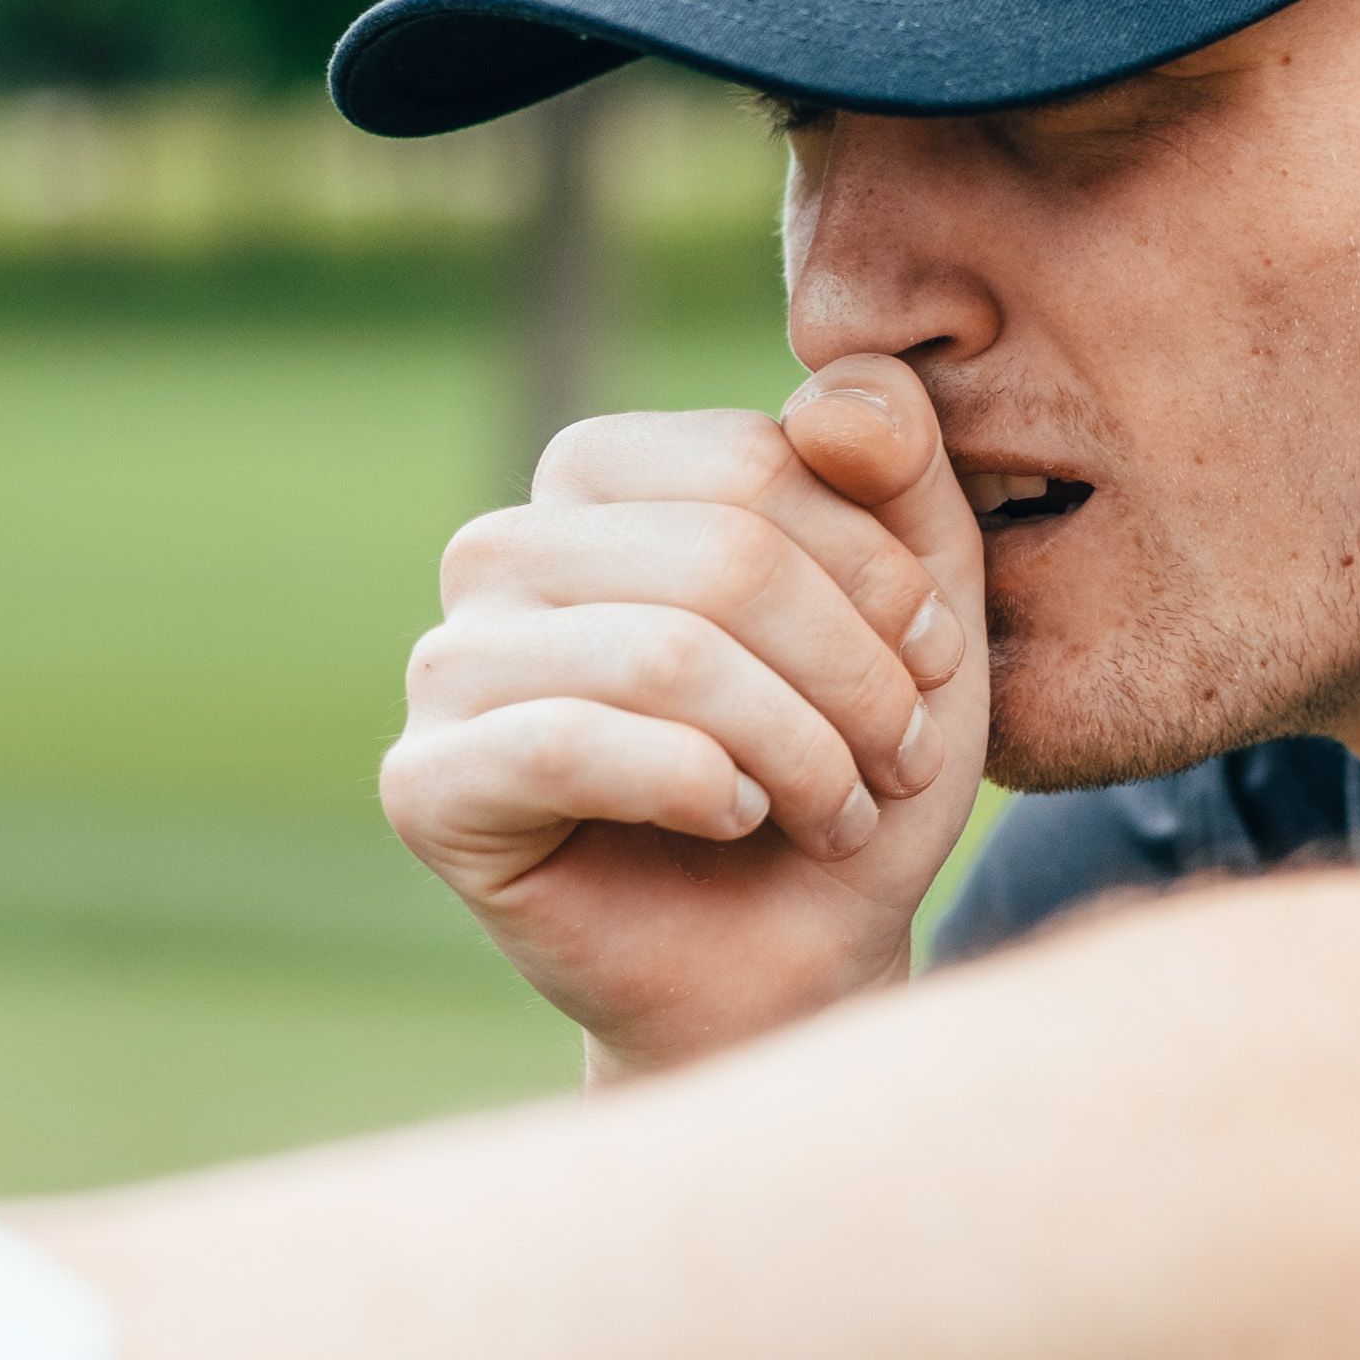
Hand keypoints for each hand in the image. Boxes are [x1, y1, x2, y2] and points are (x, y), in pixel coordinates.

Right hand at [381, 364, 985, 1068]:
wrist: (797, 963)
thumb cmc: (854, 773)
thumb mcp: (923, 609)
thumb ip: (904, 472)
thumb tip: (834, 395)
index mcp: (601, 478)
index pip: (758, 462)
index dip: (880, 573)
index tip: (934, 664)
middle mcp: (502, 550)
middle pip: (722, 557)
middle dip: (853, 676)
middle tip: (901, 759)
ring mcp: (448, 665)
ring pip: (664, 654)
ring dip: (798, 749)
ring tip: (840, 810)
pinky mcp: (425, 784)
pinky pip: (565, 747)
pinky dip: (695, 790)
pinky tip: (737, 821)